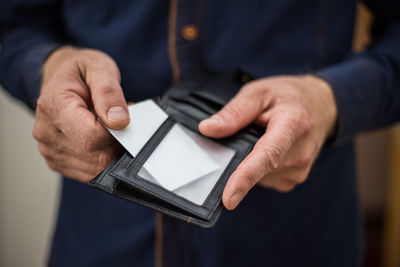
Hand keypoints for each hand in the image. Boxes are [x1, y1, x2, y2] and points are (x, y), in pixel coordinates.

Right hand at [33, 46, 128, 181]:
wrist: (62, 77)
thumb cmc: (80, 72)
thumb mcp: (99, 67)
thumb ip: (109, 92)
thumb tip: (119, 121)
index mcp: (54, 107)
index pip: (92, 137)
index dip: (117, 131)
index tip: (123, 116)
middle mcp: (46, 133)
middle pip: (96, 156)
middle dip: (117, 142)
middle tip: (119, 121)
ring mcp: (50, 151)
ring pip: (95, 168)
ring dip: (111, 151)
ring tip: (108, 127)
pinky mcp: (57, 162)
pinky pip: (90, 173)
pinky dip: (103, 159)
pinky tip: (100, 139)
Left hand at [199, 75, 336, 209]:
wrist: (321, 106)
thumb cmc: (289, 96)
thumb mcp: (260, 92)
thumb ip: (235, 111)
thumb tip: (208, 129)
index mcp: (292, 125)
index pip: (267, 155)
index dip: (246, 177)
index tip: (229, 199)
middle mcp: (300, 153)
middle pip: (257, 169)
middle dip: (237, 161)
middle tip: (239, 136)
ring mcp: (299, 170)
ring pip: (257, 176)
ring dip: (248, 162)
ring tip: (259, 137)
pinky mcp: (293, 179)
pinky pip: (263, 179)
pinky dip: (256, 168)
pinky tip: (263, 149)